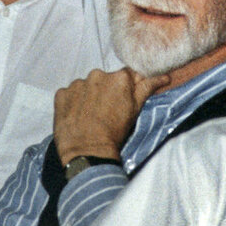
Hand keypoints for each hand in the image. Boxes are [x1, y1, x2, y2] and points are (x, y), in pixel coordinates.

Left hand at [54, 68, 169, 164]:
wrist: (87, 151)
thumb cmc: (115, 132)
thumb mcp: (135, 110)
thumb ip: (147, 88)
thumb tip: (164, 76)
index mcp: (119, 77)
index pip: (125, 76)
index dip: (124, 89)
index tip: (121, 102)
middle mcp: (97, 74)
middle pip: (104, 80)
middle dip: (106, 91)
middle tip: (106, 111)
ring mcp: (77, 84)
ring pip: (86, 86)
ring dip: (89, 96)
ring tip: (90, 115)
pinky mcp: (61, 94)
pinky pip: (69, 94)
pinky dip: (73, 102)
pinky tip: (77, 116)